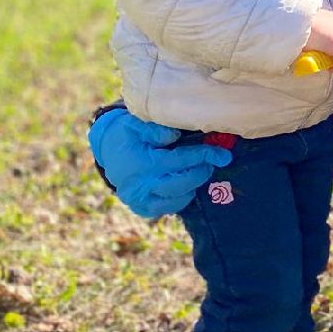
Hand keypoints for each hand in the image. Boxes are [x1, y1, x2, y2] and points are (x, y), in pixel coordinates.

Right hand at [89, 108, 231, 217]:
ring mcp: (140, 201)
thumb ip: (155, 127)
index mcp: (140, 164)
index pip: (179, 161)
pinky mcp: (143, 209)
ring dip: (194, 184)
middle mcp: (139, 187)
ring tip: (200, 170)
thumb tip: (174, 135)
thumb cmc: (128, 133)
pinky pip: (170, 208)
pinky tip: (188, 183)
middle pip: (181, 184)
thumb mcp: (137, 122)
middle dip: (202, 172)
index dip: (203, 156)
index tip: (223, 154)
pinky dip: (183, 197)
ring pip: (178, 199)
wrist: (109, 151)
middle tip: (212, 162)